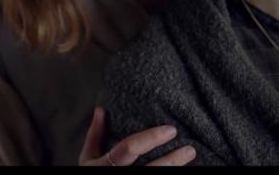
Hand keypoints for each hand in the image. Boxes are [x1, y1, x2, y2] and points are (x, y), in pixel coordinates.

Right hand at [78, 107, 196, 165]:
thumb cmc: (92, 174)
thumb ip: (95, 135)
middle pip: (150, 170)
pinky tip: (182, 171)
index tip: (171, 129)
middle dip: (172, 160)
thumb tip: (100, 110)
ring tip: (190, 157)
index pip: (129, 148)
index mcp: (104, 165)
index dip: (151, 138)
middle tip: (190, 149)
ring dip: (175, 169)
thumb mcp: (88, 158)